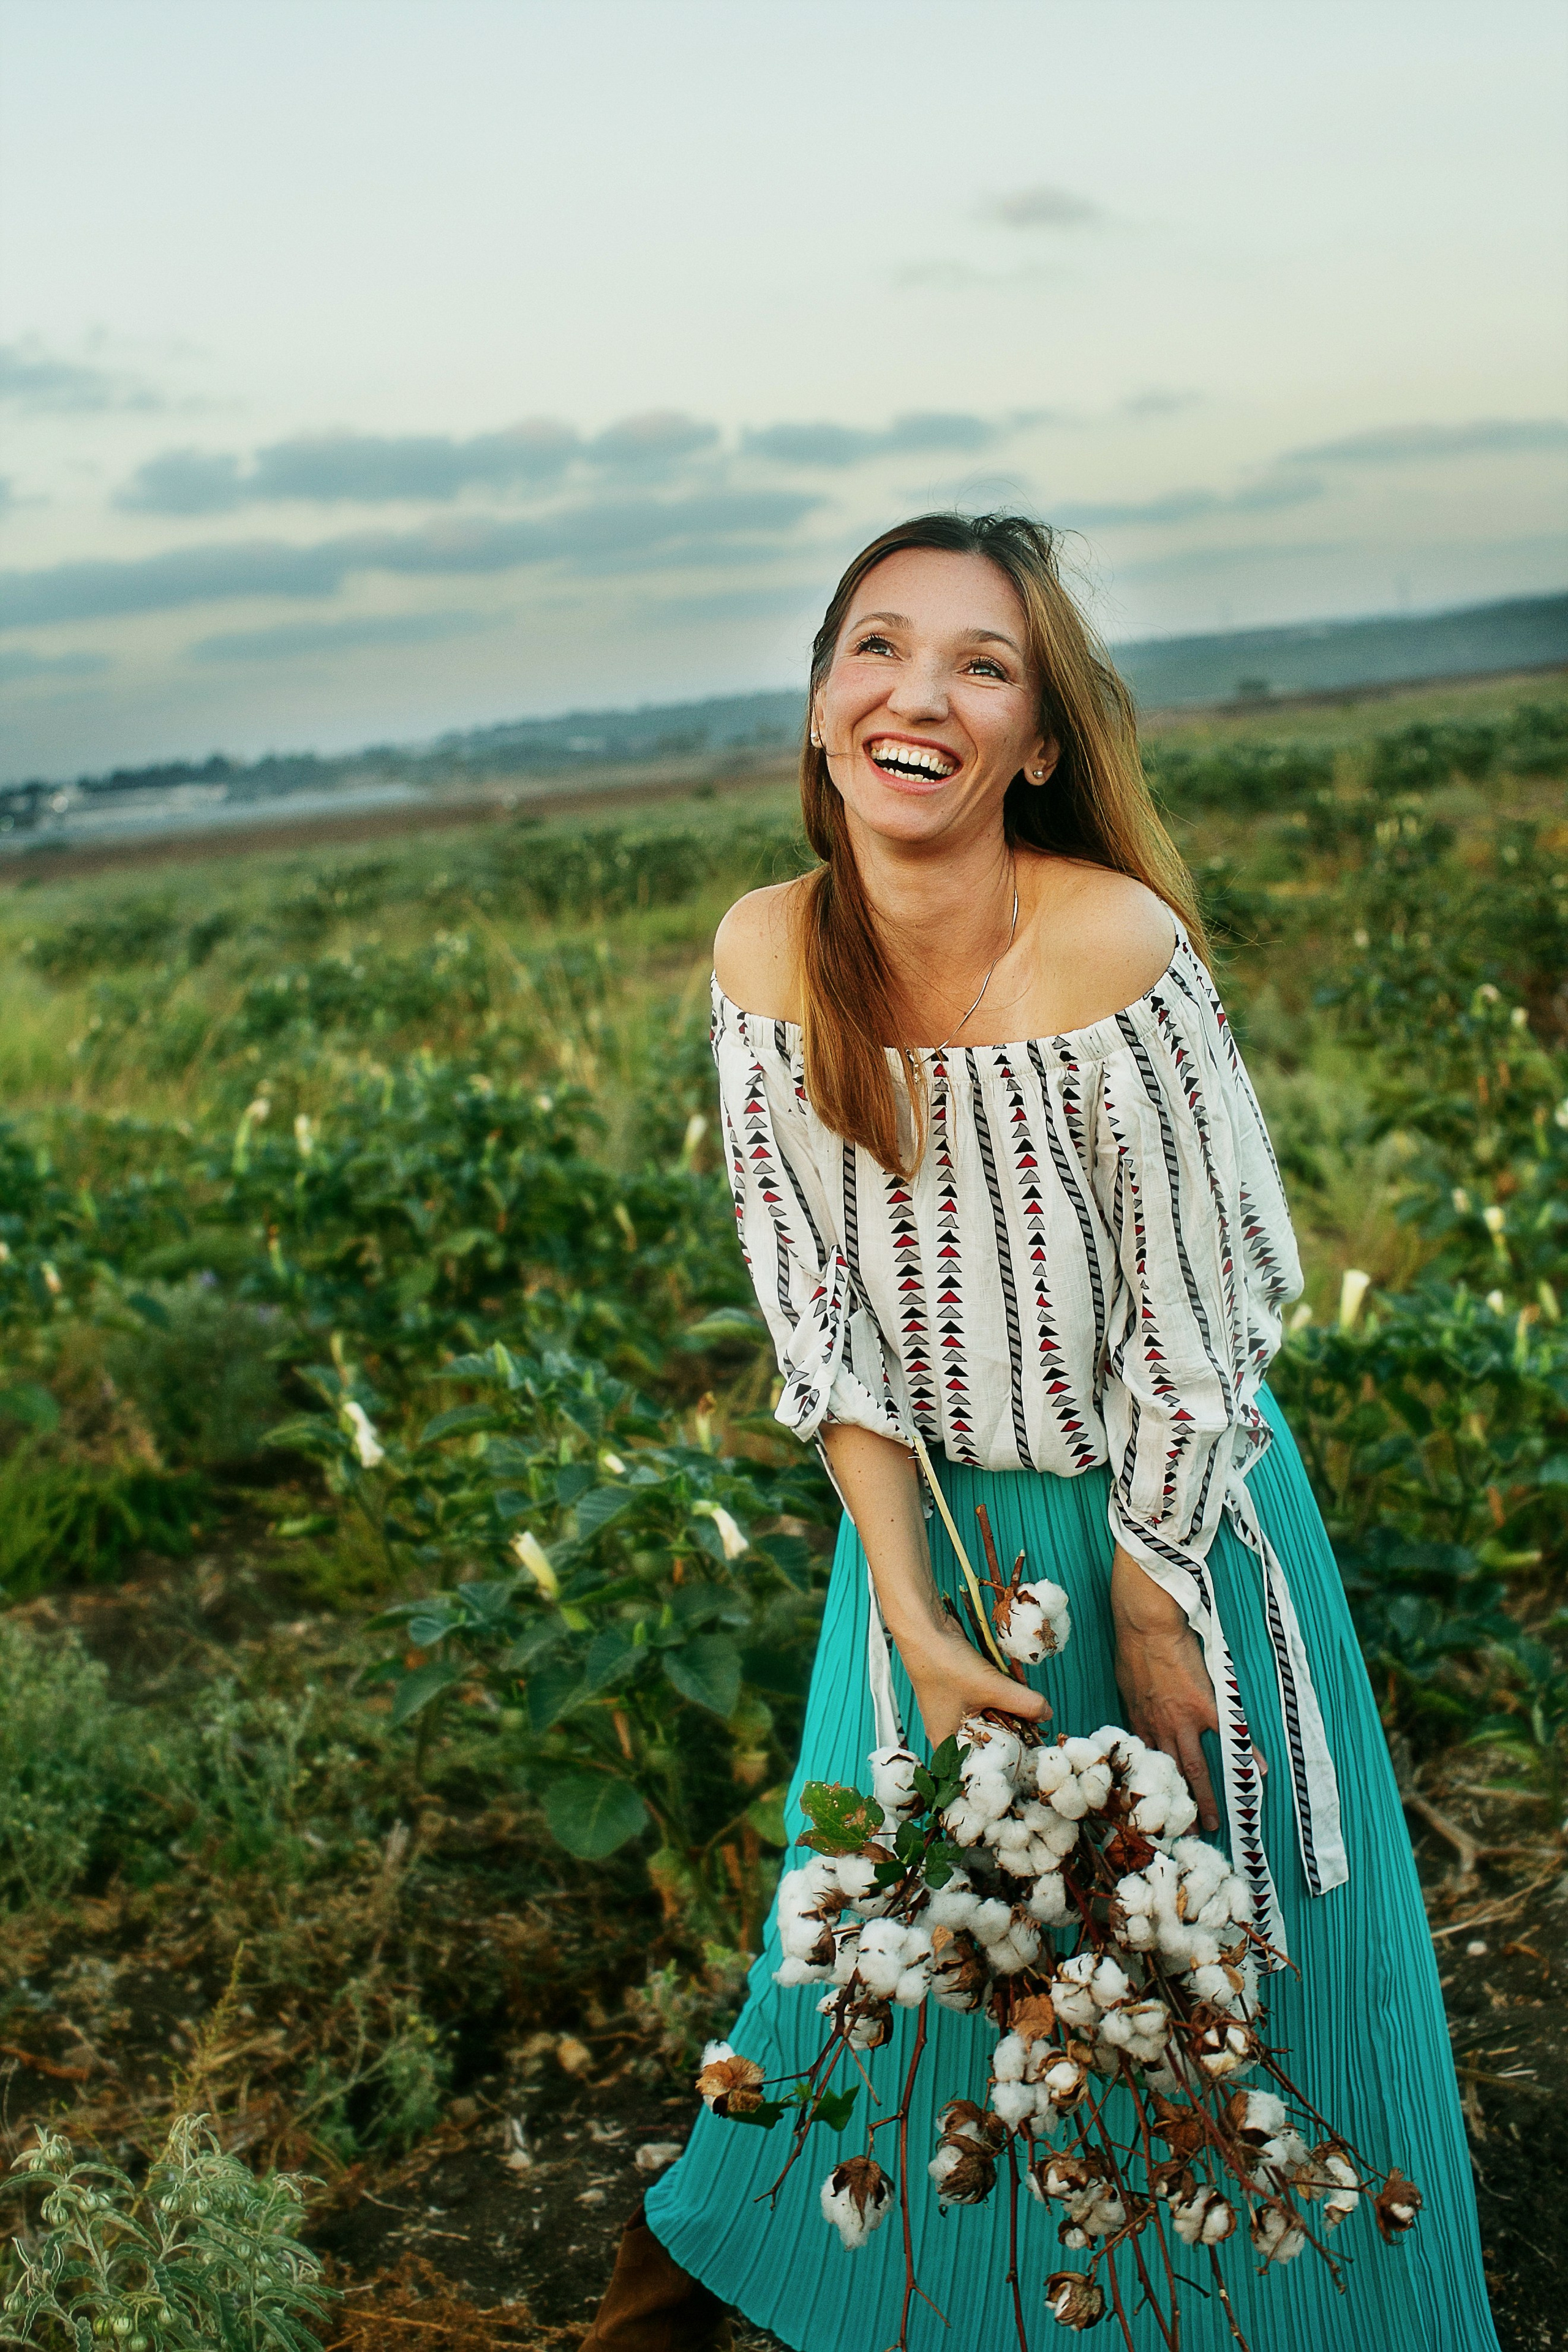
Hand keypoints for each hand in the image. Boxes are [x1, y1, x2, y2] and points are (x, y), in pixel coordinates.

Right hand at [898, 1618, 1049, 1749]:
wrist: (925, 1628)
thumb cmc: (945, 1664)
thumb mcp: (990, 1687)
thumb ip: (1023, 1703)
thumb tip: (1047, 1714)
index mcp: (947, 1741)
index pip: (984, 1761)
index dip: (1009, 1755)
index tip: (1034, 1747)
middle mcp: (949, 1730)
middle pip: (990, 1738)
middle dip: (1013, 1726)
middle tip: (1035, 1719)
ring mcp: (954, 1710)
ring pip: (990, 1716)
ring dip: (1008, 1706)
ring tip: (1023, 1696)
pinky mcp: (960, 1691)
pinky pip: (986, 1699)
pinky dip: (1000, 1693)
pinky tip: (1013, 1683)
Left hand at [1111, 1549, 1264, 1835]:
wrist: (1146, 1624)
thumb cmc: (1133, 1646)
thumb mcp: (1127, 1682)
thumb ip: (1137, 1703)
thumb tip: (1140, 1710)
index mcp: (1139, 1722)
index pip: (1147, 1765)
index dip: (1154, 1789)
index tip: (1158, 1810)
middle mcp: (1159, 1728)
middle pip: (1170, 1775)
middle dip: (1179, 1806)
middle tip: (1186, 1832)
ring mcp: (1183, 1720)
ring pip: (1195, 1768)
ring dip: (1206, 1797)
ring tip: (1215, 1822)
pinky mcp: (1205, 1705)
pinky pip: (1229, 1736)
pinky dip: (1247, 1755)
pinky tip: (1260, 1773)